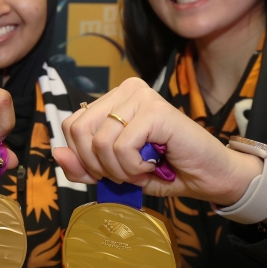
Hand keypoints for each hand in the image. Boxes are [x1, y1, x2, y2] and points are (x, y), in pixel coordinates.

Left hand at [54, 78, 262, 205]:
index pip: (70, 126)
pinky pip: (121, 146)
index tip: (109, 171)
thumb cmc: (165, 171)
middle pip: (79, 131)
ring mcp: (141, 96)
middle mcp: (125, 90)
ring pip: (99, 142)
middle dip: (97, 165)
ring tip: (143, 169)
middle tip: (126, 173)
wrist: (210, 177)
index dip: (82, 158)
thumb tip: (56, 152)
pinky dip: (133, 167)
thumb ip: (84, 165)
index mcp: (112, 99)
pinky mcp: (155, 110)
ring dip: (119, 170)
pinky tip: (152, 164)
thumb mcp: (114, 172)